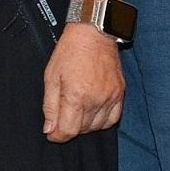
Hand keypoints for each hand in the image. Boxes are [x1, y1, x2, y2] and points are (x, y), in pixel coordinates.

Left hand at [41, 24, 125, 140]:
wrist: (94, 34)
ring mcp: (111, 97)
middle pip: (83, 130)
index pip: (68, 130)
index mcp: (76, 96)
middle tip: (62, 117)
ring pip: (98, 126)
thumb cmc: (69, 52)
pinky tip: (93, 113)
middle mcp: (96, 99)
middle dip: (69, 128)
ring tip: (76, 113)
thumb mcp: (51, 77)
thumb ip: (50, 106)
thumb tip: (49, 129)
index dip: (57, 136)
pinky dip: (102, 121)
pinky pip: (113, 119)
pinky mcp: (120, 93)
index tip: (52, 133)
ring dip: (85, 126)